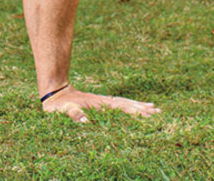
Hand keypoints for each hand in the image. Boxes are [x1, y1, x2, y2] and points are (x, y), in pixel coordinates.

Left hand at [41, 86, 159, 122]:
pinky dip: (128, 106)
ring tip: (153, 108)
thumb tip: (85, 121)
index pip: (121, 108)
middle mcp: (104, 101)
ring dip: (138, 106)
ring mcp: (102, 101)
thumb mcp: (65, 111)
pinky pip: (118, 104)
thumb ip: (74, 114)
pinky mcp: (100, 103)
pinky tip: (132, 108)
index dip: (134, 111)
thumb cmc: (59, 105)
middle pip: (127, 104)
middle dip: (142, 108)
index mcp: (99, 104)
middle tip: (158, 112)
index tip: (148, 114)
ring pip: (124, 103)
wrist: (55, 92)